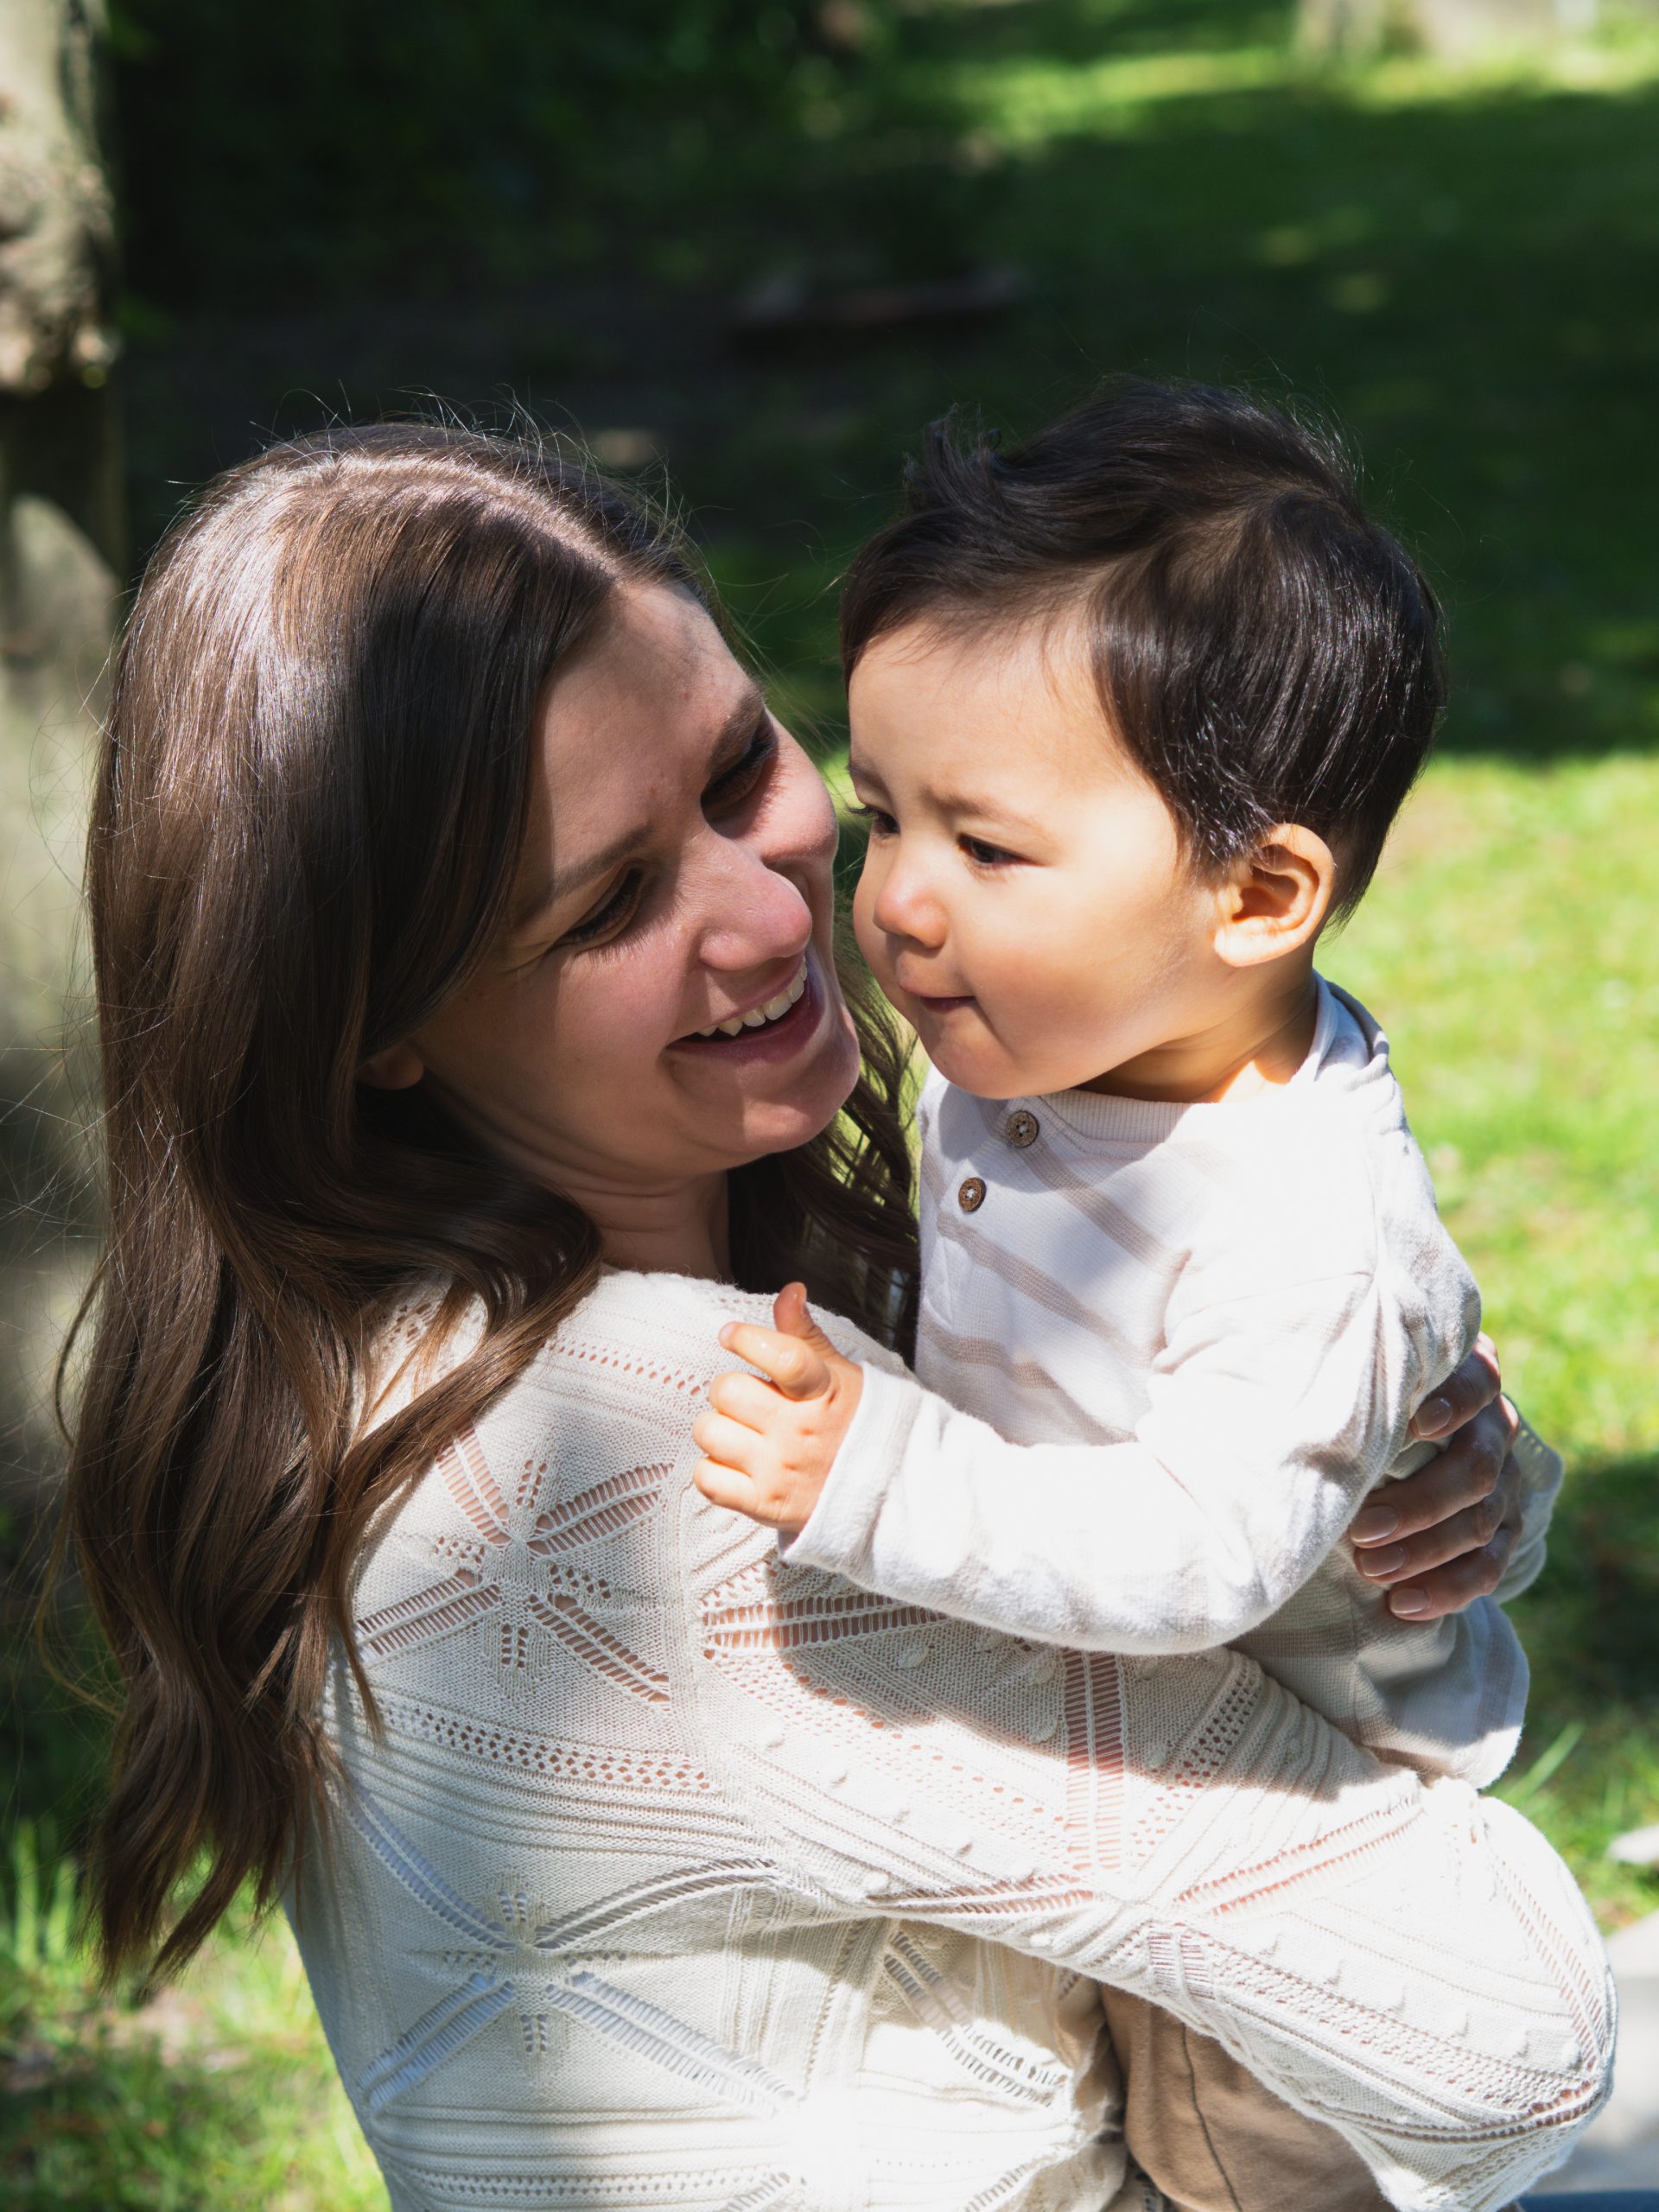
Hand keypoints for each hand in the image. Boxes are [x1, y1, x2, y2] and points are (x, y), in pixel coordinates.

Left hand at [692, 1283, 864, 1532]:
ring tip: (742, 1434)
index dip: (745, 1338)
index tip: (731, 1335)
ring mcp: (781, 1469)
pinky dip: (712, 1470)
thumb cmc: (853, 1425)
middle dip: (730, 1391)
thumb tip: (789, 1291)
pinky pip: (707, 1478)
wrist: (886, 1493)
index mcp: (823, 1391)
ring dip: (718, 1430)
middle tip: (748, 1401)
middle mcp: (800, 1430)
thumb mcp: (838, 1375)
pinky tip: (735, 1464)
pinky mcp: (765, 1505)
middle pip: (728, 1391)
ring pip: (709, 1432)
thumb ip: (804, 1335)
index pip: (780, 1355)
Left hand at [1349, 1334, 1522, 1620]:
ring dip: (1426, 1550)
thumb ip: (1346, 1376)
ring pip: (1482, 1520)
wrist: (1389, 1440)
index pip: (1478, 1382)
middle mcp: (1494, 1425)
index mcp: (1466, 1376)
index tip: (1414, 1424)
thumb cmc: (1355, 1395)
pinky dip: (1448, 1588)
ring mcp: (1505, 1478)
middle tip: (1362, 1530)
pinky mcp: (1505, 1527)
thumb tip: (1285, 1374)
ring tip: (1371, 1570)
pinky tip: (1404, 1604)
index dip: (1454, 1403)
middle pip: (1476, 1465)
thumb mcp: (1356, 1377)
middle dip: (1420, 1503)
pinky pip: (1490, 1566)